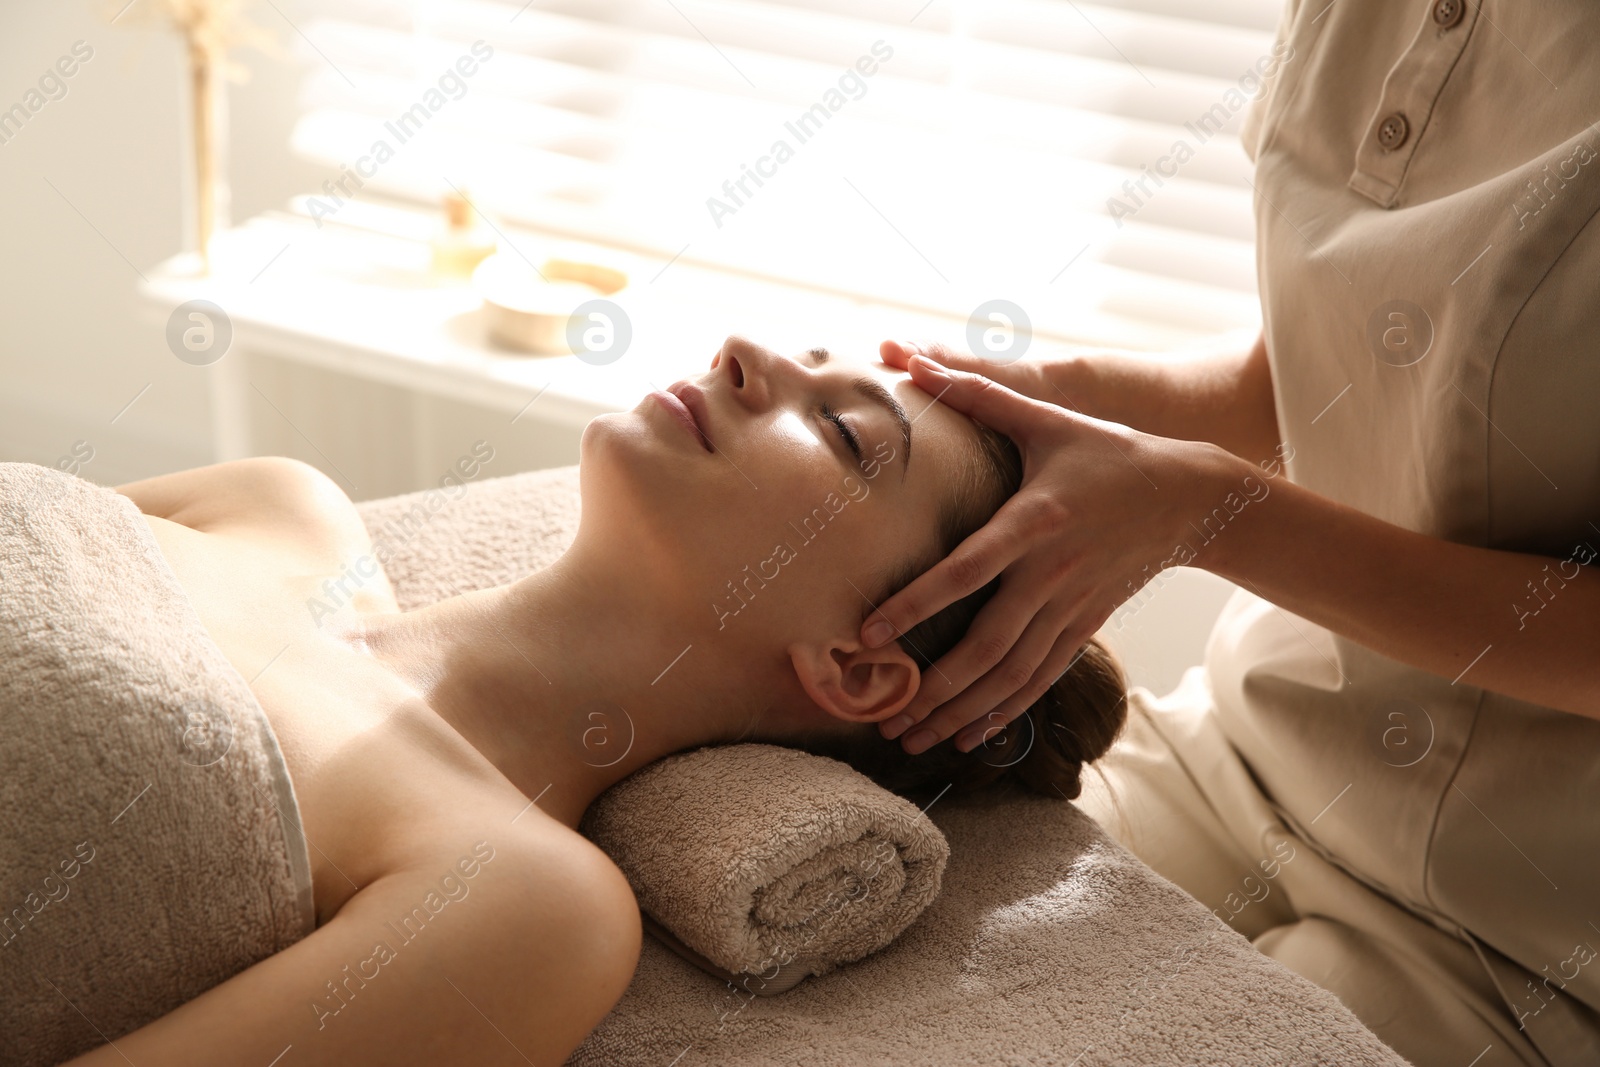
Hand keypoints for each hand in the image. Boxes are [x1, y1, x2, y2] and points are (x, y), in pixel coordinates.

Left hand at [864, 349, 1221, 754]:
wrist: (1191, 498)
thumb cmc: (1106, 453)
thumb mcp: (1046, 419)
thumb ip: (976, 392)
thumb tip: (912, 357)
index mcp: (1034, 521)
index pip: (967, 570)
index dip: (918, 605)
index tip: (870, 636)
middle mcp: (1051, 572)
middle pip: (988, 644)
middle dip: (935, 687)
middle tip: (887, 716)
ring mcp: (1071, 607)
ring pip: (1013, 674)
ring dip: (962, 711)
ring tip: (915, 738)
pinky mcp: (1086, 626)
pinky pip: (1041, 679)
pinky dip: (1004, 712)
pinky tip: (969, 736)